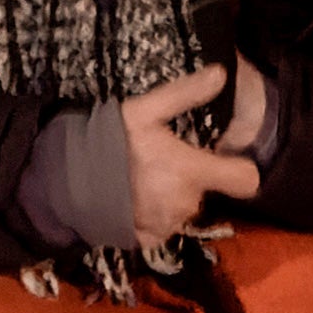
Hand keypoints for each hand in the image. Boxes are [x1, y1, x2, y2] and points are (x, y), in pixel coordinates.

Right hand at [120, 65, 262, 247]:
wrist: (66, 183)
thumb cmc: (108, 143)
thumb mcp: (145, 110)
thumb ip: (184, 93)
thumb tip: (221, 73)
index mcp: (192, 172)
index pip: (246, 181)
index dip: (240, 169)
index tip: (225, 160)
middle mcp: (186, 203)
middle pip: (208, 191)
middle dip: (192, 177)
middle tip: (163, 161)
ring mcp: (168, 224)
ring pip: (184, 207)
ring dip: (172, 194)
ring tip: (143, 177)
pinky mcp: (150, 239)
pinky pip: (164, 225)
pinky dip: (154, 213)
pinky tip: (134, 197)